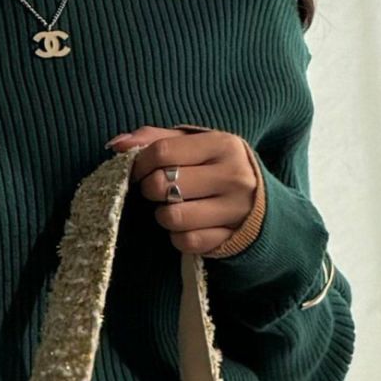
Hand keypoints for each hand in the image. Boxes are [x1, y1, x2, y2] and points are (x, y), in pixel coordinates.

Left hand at [105, 125, 258, 254]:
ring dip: (164, 215)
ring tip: (174, 208)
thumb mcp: (196, 146)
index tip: (138, 171)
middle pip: (163, 184)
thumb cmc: (218, 170)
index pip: (163, 151)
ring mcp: (233, 210)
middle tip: (158, 190)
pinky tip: (188, 226)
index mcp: (223, 145)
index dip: (140, 163)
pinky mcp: (229, 238)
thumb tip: (117, 144)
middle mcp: (232, 176)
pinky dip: (178, 237)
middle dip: (151, 190)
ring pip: (172, 216)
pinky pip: (185, 241)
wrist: (262, 207)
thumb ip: (156, 139)